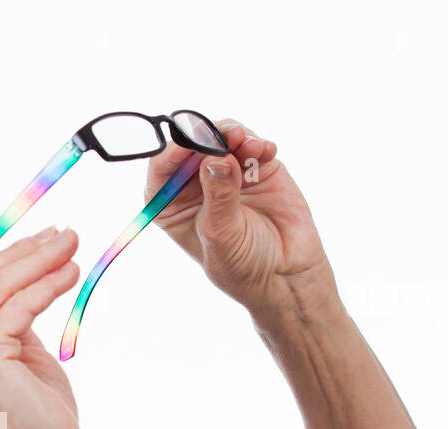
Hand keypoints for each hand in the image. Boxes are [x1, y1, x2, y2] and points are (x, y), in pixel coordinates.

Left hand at [144, 118, 340, 322]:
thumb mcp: (222, 235)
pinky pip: (253, 145)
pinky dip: (258, 143)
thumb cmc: (242, 265)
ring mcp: (227, 173)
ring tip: (248, 144)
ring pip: (223, 139)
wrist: (285, 274)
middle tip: (225, 135)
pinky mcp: (257, 168)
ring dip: (234, 134)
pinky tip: (266, 151)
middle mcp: (196, 185)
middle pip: (192, 146)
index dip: (173, 152)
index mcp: (173, 205)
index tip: (189, 143)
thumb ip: (219, 197)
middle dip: (207, 135)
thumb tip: (216, 159)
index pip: (162, 170)